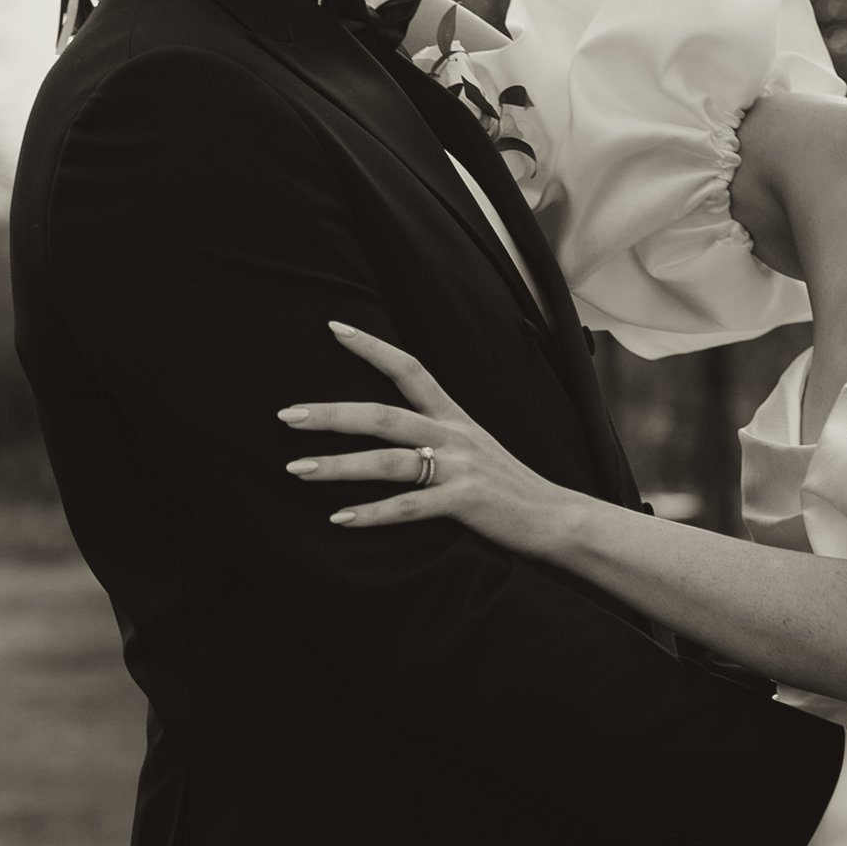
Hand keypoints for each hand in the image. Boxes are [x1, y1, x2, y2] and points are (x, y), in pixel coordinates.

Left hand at [280, 324, 579, 558]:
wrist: (559, 519)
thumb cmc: (510, 490)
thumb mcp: (475, 451)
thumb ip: (438, 440)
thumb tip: (394, 438)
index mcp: (455, 418)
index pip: (410, 368)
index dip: (372, 347)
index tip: (334, 327)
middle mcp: (454, 436)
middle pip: (383, 415)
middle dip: (331, 414)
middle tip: (287, 415)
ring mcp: (459, 469)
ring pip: (388, 462)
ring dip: (338, 466)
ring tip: (296, 468)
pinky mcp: (465, 503)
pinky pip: (409, 507)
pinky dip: (371, 514)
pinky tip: (339, 519)